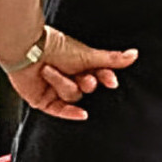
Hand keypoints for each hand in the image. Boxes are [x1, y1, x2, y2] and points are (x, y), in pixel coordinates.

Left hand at [8, 28, 138, 121]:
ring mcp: (55, 89)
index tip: (111, 80)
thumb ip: (111, 59)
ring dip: (62, 83)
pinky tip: (82, 114)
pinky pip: (60, 111)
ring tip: (50, 70)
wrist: (26, 50)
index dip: (105, 78)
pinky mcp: (43, 100)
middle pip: (87, 88)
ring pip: (71, 96)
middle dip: (86, 83)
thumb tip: (134, 54)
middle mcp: (68, 75)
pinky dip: (70, 113)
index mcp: (78, 63)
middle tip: (83, 77)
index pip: (99, 75)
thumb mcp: (88, 55)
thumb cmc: (54, 46)